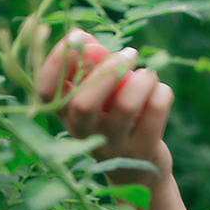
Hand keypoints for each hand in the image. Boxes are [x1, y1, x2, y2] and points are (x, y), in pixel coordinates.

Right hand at [38, 28, 174, 185]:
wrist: (138, 172)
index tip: (76, 37)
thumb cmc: (113, 120)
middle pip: (83, 103)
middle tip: (129, 53)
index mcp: (66, 116)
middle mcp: (84, 134)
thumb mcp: (96, 97)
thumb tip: (81, 36)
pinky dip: (162, 92)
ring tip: (148, 74)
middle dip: (108, 69)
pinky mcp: (143, 151)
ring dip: (142, 79)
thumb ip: (89, 65)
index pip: (47, 93)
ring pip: (126, 105)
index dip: (56, 63)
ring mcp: (113, 146)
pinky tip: (159, 91)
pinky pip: (156, 111)